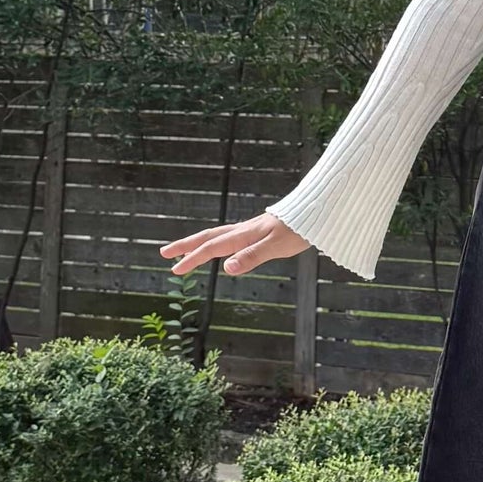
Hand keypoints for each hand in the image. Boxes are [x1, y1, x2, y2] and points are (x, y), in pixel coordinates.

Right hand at [159, 211, 309, 277]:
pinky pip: (231, 236)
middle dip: (186, 246)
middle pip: (208, 238)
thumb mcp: (276, 246)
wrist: (317, 212)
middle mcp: (244, 231)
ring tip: (186, 249)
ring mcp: (251, 230)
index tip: (174, 269)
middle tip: (164, 253)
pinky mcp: (260, 231)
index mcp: (244, 236)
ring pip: (218, 236)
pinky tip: (222, 247)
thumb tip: (226, 268)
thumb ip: (252, 257)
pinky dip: (218, 242)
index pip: (211, 248)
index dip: (192, 259)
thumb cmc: (300, 230)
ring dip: (199, 243)